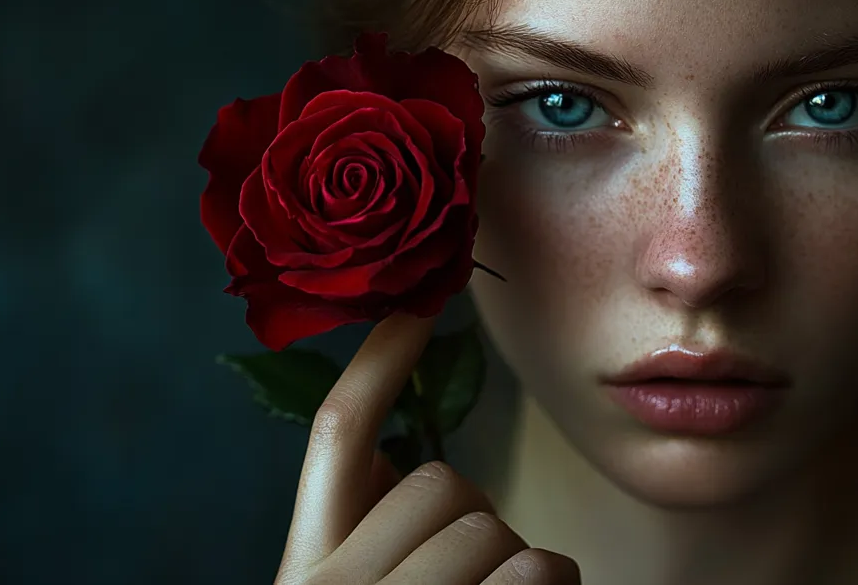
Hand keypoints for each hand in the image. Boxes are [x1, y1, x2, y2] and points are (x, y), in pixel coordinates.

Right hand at [273, 312, 580, 584]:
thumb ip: (366, 526)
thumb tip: (393, 465)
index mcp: (305, 564)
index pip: (337, 433)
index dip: (380, 359)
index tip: (420, 301)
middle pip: (436, 480)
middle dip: (475, 517)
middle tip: (474, 575)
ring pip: (487, 525)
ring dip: (514, 561)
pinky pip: (534, 568)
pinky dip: (553, 582)